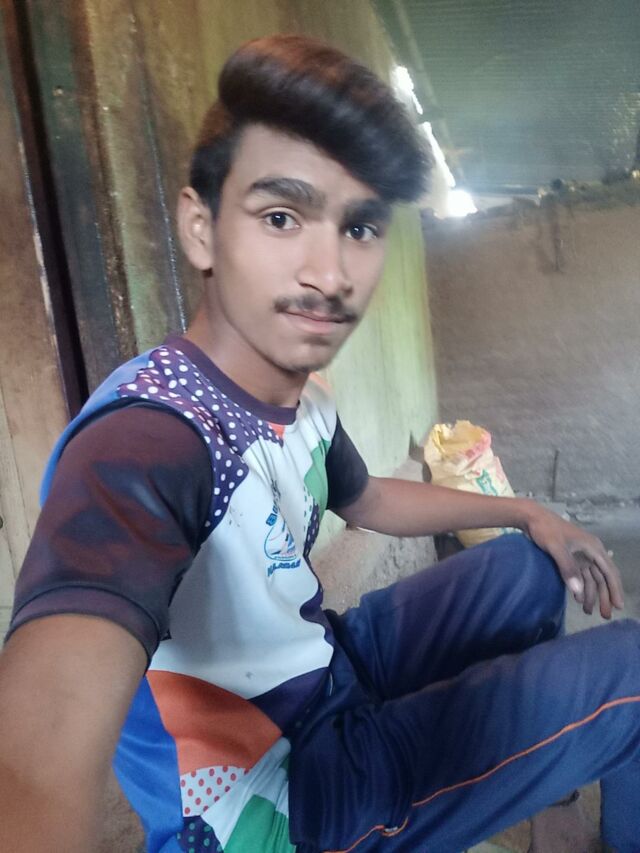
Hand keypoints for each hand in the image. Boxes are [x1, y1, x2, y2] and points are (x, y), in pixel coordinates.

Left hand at [521, 503, 623, 618]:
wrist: (530, 517)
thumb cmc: (545, 529)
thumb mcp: (556, 547)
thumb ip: (567, 568)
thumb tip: (578, 592)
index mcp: (593, 548)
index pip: (609, 572)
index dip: (615, 589)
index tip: (618, 606)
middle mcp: (590, 552)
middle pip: (602, 578)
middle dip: (604, 596)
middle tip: (605, 616)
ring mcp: (581, 555)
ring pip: (592, 579)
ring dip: (592, 595)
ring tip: (589, 612)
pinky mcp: (571, 558)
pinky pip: (581, 576)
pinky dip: (581, 588)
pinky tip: (579, 600)